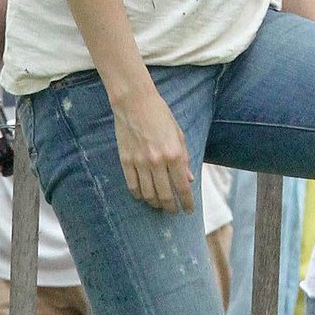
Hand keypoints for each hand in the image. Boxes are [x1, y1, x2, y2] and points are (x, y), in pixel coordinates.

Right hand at [111, 83, 193, 212]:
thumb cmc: (160, 116)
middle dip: (171, 207)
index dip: (186, 202)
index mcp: (174, 154)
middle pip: (165, 195)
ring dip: (155, 203)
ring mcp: (139, 162)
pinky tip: (143, 196)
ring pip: (148, 194)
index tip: (188, 210)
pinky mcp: (125, 160)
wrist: (135, 102)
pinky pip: (132, 185)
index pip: (182, 187)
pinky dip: (139, 195)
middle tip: (173, 211)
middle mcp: (157, 162)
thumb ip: (184, 159)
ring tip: (160, 205)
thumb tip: (189, 179)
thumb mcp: (179, 135)